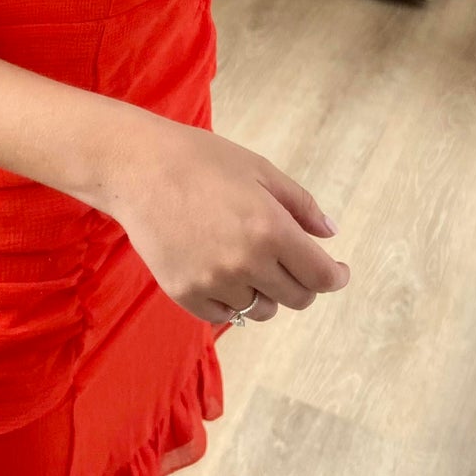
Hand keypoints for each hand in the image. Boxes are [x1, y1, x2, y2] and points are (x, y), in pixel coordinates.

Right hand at [100, 114, 349, 326]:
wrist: (138, 168)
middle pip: (296, 298)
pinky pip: (224, 314)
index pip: (320, 277)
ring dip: (266, 293)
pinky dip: (231, 300)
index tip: (338, 272)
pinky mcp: (185, 293)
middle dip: (303, 283)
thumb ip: (301, 205)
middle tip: (292, 264)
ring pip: (260, 310)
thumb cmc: (201, 160)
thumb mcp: (260, 170)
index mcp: (271, 231)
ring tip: (251, 265)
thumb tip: (330, 233)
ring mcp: (213, 282)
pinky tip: (224, 274)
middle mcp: (246, 263)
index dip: (335, 277)